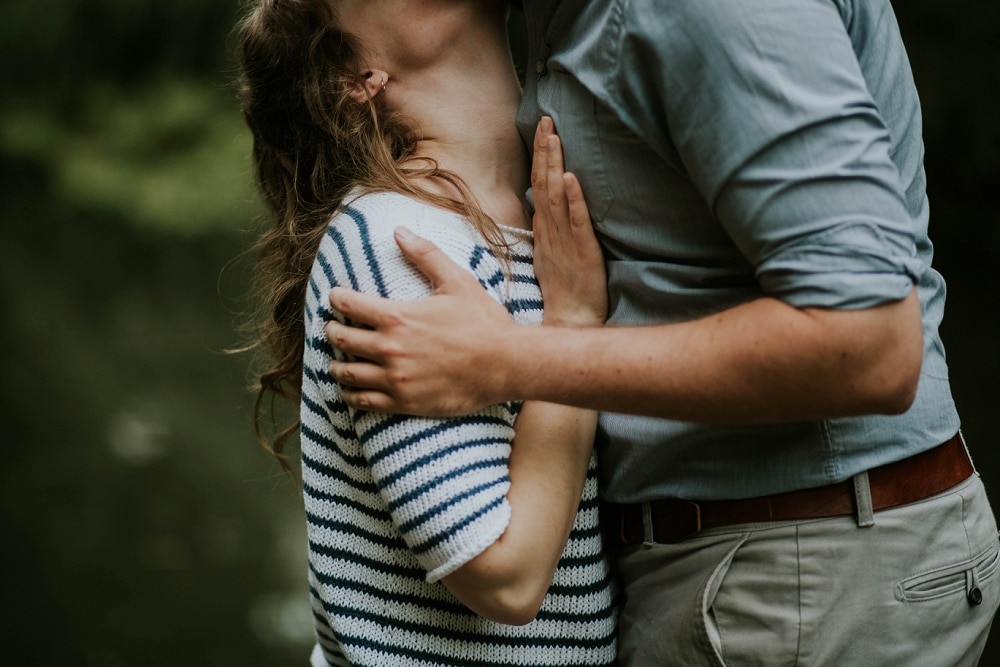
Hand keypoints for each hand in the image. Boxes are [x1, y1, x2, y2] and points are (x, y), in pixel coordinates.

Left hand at [326, 227, 513, 415]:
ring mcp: (395, 377)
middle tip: (332, 329)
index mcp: (397, 316)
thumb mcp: (457, 281)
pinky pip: (364, 402)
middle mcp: (390, 348)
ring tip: (336, 362)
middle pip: (342, 338)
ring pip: (347, 372)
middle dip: (332, 331)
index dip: (337, 298)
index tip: (336, 297)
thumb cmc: (483, 322)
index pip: (349, 305)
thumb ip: (426, 254)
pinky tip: (349, 391)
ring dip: (337, 365)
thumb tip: (399, 231)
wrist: (505, 365)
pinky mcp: (404, 401)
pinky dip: (350, 395)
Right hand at [531, 117, 607, 327]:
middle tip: (546, 118)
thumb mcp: (553, 255)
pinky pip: (577, 222)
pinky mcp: (582, 252)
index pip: (539, 185)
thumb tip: (549, 207)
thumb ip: (551, 229)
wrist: (570, 321)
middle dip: (545, 150)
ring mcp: (564, 240)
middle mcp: (551, 230)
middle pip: (544, 183)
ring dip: (555, 165)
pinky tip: (572, 178)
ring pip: (556, 196)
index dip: (540, 156)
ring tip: (555, 137)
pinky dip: (574, 199)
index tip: (543, 128)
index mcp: (544, 230)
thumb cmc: (565, 292)